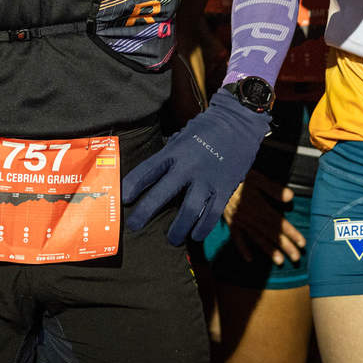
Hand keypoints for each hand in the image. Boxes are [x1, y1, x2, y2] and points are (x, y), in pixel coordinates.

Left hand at [123, 93, 271, 244]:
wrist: (240, 123)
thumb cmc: (207, 129)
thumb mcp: (182, 136)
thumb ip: (169, 155)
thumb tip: (151, 175)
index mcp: (175, 151)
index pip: (147, 170)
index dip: (132, 185)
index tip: (122, 199)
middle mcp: (189, 166)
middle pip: (161, 194)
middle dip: (144, 212)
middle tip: (134, 226)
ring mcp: (207, 179)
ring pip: (188, 211)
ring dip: (177, 229)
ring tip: (170, 239)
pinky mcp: (224, 188)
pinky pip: (211, 214)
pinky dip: (202, 228)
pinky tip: (195, 235)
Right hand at [222, 170, 304, 264]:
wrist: (213, 176)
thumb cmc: (236, 174)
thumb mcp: (256, 177)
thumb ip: (273, 188)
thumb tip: (290, 197)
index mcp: (257, 206)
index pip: (278, 222)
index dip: (290, 233)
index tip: (302, 242)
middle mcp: (249, 216)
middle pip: (270, 233)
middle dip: (284, 246)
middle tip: (296, 257)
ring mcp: (238, 220)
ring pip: (256, 237)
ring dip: (268, 250)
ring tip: (280, 261)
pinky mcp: (229, 221)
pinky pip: (236, 237)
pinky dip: (242, 248)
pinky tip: (249, 258)